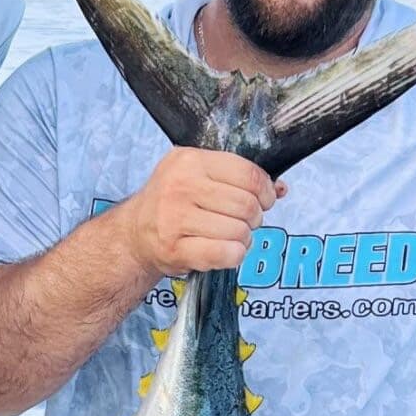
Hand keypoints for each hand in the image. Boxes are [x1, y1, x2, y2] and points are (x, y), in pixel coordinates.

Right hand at [121, 148, 281, 280]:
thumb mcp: (198, 174)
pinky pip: (226, 254)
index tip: (264, 199)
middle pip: (246, 205)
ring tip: (230, 236)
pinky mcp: (175, 249)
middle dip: (254, 217)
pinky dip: (234, 255)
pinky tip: (225, 250)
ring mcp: (175, 219)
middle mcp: (181, 186)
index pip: (248, 174)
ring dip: (243, 238)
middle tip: (245, 221)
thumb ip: (238, 177)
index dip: (265, 190)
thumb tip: (280, 189)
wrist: (135, 232)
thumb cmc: (174, 200)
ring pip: (239, 231)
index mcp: (190, 160)